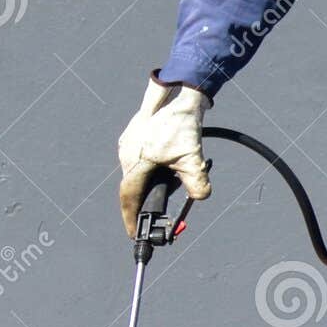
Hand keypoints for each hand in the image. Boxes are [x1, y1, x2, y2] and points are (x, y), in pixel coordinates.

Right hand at [117, 76, 211, 235]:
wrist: (182, 92)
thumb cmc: (182, 123)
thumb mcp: (193, 157)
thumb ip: (197, 182)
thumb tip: (200, 197)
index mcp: (134, 161)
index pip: (128, 197)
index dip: (130, 218)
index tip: (134, 234)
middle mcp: (126, 153)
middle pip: (132, 186)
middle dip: (143, 202)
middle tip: (154, 218)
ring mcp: (128, 143)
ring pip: (137, 173)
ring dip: (149, 185)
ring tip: (164, 193)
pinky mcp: (135, 136)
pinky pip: (139, 161)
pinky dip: (151, 171)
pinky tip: (166, 171)